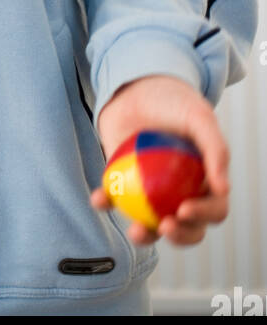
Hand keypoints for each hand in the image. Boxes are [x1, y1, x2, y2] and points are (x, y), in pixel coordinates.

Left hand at [88, 74, 229, 247]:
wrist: (136, 87)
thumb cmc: (173, 101)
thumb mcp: (198, 116)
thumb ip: (216, 148)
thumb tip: (224, 189)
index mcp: (207, 180)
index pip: (214, 208)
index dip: (203, 216)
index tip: (183, 210)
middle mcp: (182, 191)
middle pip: (188, 226)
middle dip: (180, 236)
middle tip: (164, 226)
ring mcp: (153, 191)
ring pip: (153, 224)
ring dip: (146, 235)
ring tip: (135, 231)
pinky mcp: (123, 183)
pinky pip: (116, 199)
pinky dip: (107, 202)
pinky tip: (99, 199)